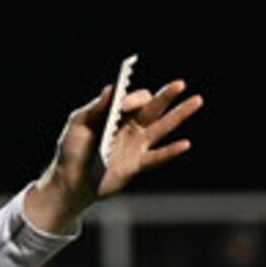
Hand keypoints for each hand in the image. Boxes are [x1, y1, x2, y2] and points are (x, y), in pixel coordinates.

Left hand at [27, 73, 202, 230]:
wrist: (69, 183)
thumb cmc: (71, 152)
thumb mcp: (78, 125)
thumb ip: (95, 108)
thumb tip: (111, 88)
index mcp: (115, 114)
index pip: (133, 99)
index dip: (133, 99)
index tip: (123, 105)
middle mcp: (129, 127)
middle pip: (153, 108)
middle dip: (167, 95)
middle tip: (181, 84)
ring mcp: (135, 146)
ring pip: (161, 127)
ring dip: (179, 115)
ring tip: (196, 101)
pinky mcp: (136, 165)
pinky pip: (157, 157)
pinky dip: (170, 151)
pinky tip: (185, 144)